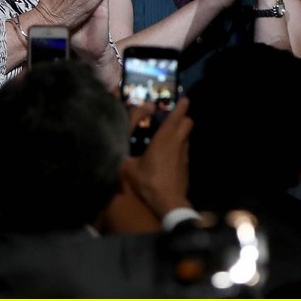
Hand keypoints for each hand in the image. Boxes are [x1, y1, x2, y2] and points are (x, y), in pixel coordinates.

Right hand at [121, 98, 193, 217]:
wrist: (169, 201)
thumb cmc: (148, 181)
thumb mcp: (129, 168)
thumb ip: (123, 157)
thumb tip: (112, 150)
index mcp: (164, 138)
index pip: (177, 117)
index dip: (182, 107)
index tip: (184, 99)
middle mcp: (177, 142)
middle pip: (188, 122)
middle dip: (183, 117)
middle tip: (173, 118)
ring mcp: (184, 154)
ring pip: (187, 136)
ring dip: (181, 132)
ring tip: (169, 136)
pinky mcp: (187, 165)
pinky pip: (185, 150)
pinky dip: (180, 147)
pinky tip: (169, 155)